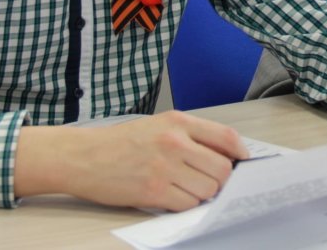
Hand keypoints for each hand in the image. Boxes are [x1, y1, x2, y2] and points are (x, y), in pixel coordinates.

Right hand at [15, 111, 248, 209]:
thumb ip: (191, 136)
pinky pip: (187, 204)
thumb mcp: (158, 125)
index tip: (243, 162)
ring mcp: (164, 167)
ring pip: (208, 189)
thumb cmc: (121, 142)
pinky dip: (185, 204)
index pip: (226, 137)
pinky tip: (172, 196)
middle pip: (222, 168)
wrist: (83, 156)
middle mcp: (174, 142)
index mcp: (178, 121)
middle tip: (209, 181)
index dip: (241, 153)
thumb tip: (226, 156)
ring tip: (186, 188)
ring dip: (203, 194)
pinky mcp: (152, 191)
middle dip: (221, 180)